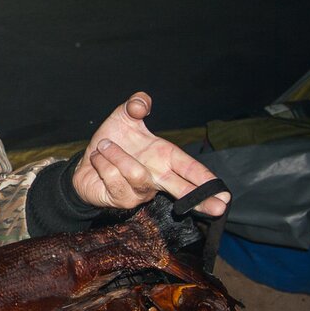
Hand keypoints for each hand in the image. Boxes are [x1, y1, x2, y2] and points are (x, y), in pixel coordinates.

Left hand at [72, 91, 228, 215]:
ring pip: (136, 174)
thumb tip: (142, 103)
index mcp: (164, 157)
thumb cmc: (112, 142)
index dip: (205, 179)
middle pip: (182, 190)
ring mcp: (140, 192)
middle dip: (200, 199)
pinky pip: (114, 178)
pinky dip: (102, 162)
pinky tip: (98, 158)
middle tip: (219, 208)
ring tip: (105, 146)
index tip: (223, 192)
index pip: (189, 168)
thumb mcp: (124, 116)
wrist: (86, 161)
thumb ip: (135, 105)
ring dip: (118, 154)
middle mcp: (156, 177)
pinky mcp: (121, 199)